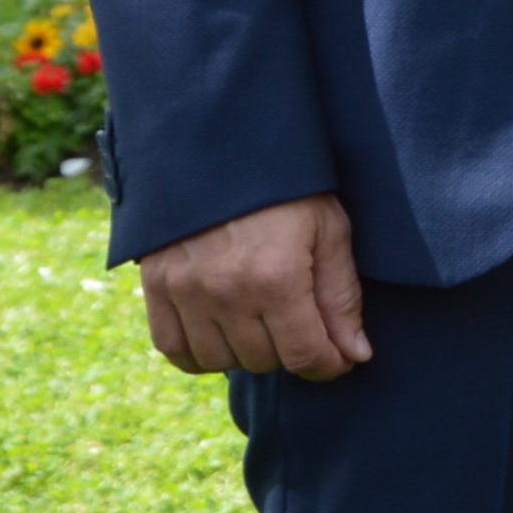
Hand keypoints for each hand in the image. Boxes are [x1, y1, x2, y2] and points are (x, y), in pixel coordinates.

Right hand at [138, 193, 369, 380]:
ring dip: (248, 351)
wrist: (222, 147)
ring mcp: (185, 292)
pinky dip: (201, 352)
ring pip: (221, 361)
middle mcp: (226, 292)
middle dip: (292, 349)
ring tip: (264, 320)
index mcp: (276, 276)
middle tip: (302, 321)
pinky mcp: (157, 288)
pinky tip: (223, 332)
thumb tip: (355, 356)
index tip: (340, 357)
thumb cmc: (288, 187)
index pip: (304, 355)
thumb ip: (342, 297)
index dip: (329, 364)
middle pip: (264, 361)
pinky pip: (175, 350)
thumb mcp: (330, 229)